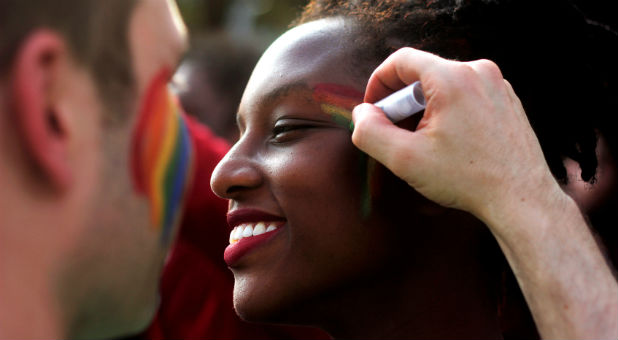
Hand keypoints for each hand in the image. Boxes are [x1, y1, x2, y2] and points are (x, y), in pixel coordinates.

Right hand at [352, 47, 560, 225]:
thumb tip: (362, 114)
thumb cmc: (467, 178)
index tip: (372, 110)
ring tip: (426, 144)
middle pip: (423, 74)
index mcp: (452, 77)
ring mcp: (497, 85)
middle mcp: (478, 71)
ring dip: (425, 110)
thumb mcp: (404, 159)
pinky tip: (450, 144)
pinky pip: (466, 95)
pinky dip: (449, 112)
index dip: (378, 83)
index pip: (401, 60)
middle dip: (402, 103)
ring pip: (444, 85)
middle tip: (397, 135)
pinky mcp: (507, 100)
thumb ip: (370, 132)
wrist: (521, 199)